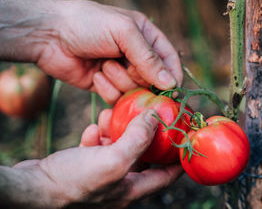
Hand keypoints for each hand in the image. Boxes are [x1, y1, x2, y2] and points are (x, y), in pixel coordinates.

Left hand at [0, 0, 181, 103]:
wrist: (48, 35)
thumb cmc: (87, 25)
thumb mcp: (124, 33)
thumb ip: (149, 58)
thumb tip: (170, 83)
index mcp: (145, 36)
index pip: (169, 59)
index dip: (172, 76)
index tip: (172, 92)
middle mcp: (135, 55)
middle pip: (152, 80)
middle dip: (137, 75)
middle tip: (121, 63)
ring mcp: (120, 71)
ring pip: (134, 91)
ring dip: (118, 80)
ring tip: (103, 65)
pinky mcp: (105, 85)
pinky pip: (116, 98)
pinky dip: (106, 88)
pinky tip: (94, 75)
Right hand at [11, 110, 181, 207]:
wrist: (31, 188)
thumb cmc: (73, 183)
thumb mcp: (113, 159)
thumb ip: (138, 138)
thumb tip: (157, 116)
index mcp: (132, 190)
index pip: (166, 175)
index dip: (179, 158)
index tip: (187, 139)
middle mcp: (118, 186)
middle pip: (141, 157)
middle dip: (145, 135)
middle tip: (150, 115)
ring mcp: (100, 177)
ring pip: (117, 149)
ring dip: (118, 130)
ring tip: (115, 115)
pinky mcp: (82, 168)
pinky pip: (96, 149)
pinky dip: (98, 136)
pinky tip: (94, 127)